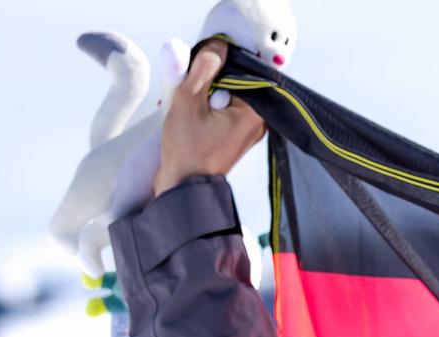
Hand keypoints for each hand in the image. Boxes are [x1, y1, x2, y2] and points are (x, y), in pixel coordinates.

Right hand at [154, 41, 265, 197]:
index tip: (201, 63)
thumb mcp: (189, 100)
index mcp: (255, 112)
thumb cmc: (187, 151)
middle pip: (235, 81)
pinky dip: (203, 104)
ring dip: (202, 90)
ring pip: (225, 94)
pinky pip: (220, 109)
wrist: (182, 188)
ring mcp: (245, 130)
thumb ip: (203, 68)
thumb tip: (217, 44)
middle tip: (188, 86)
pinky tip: (185, 111)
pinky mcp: (232, 136)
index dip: (222, 61)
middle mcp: (257, 121)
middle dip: (209, 77)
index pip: (246, 70)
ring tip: (184, 101)